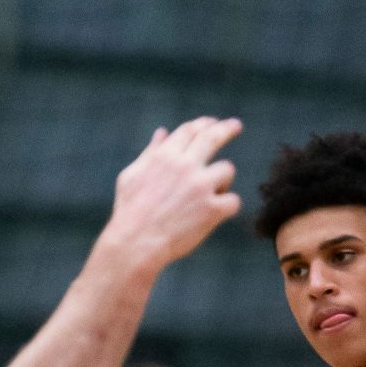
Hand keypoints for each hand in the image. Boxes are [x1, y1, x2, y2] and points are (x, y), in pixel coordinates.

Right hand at [104, 117, 241, 274]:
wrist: (136, 242)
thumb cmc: (130, 211)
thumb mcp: (132, 175)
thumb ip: (151, 152)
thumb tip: (162, 132)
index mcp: (165, 155)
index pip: (190, 130)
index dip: (203, 124)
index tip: (211, 124)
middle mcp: (185, 166)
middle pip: (213, 137)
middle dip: (227, 128)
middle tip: (236, 125)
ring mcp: (200, 187)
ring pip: (227, 169)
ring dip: (222, 179)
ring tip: (211, 193)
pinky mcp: (212, 209)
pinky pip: (233, 200)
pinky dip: (227, 205)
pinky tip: (217, 212)